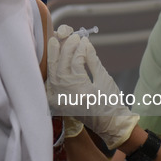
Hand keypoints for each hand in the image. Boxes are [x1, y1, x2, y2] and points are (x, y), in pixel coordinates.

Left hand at [47, 34, 138, 148]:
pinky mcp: (56, 102)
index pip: (75, 62)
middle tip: (70, 36)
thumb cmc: (111, 103)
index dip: (79, 49)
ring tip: (56, 40)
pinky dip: (51, 69)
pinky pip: (49, 82)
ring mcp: (59, 100)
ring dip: (54, 56)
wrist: (110, 125)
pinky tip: (53, 58)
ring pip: (52, 72)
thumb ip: (92, 60)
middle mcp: (66, 96)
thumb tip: (84, 42)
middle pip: (60, 65)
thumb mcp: (104, 79)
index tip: (83, 39)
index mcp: (80, 91)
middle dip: (63, 48)